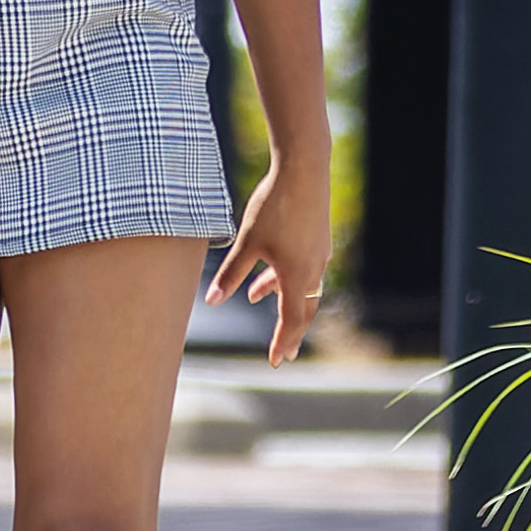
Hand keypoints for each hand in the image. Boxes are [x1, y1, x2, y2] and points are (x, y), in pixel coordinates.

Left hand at [206, 150, 330, 360]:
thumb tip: (212, 301)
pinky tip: (267, 271)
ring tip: (260, 302)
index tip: (275, 361)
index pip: (291, 320)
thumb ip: (231, 274)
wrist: (304, 169)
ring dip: (284, 300)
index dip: (282, 342)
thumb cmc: (274, 206)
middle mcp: (313, 269)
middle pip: (303, 310)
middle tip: (284, 353)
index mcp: (297, 275)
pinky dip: (286, 279)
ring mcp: (318, 253)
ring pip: (303, 287)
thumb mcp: (247, 242)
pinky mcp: (317, 238)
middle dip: (291, 331)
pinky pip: (304, 269)